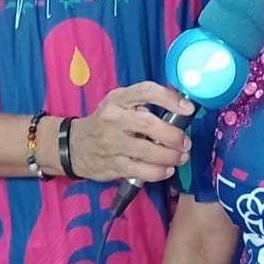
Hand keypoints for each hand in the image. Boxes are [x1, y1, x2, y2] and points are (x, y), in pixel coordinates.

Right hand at [69, 82, 193, 182]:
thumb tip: (180, 111)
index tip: (188, 109)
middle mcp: (114, 118)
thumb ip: (143, 105)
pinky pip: (141, 171)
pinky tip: (166, 170)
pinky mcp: (113, 165)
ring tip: (180, 157)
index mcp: (118, 99)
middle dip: (174, 135)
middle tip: (185, 143)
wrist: (74, 146)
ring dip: (171, 156)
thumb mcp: (119, 105)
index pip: (146, 91)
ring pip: (148, 151)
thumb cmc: (105, 123)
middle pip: (149, 124)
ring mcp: (112, 143)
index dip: (170, 99)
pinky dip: (158, 172)